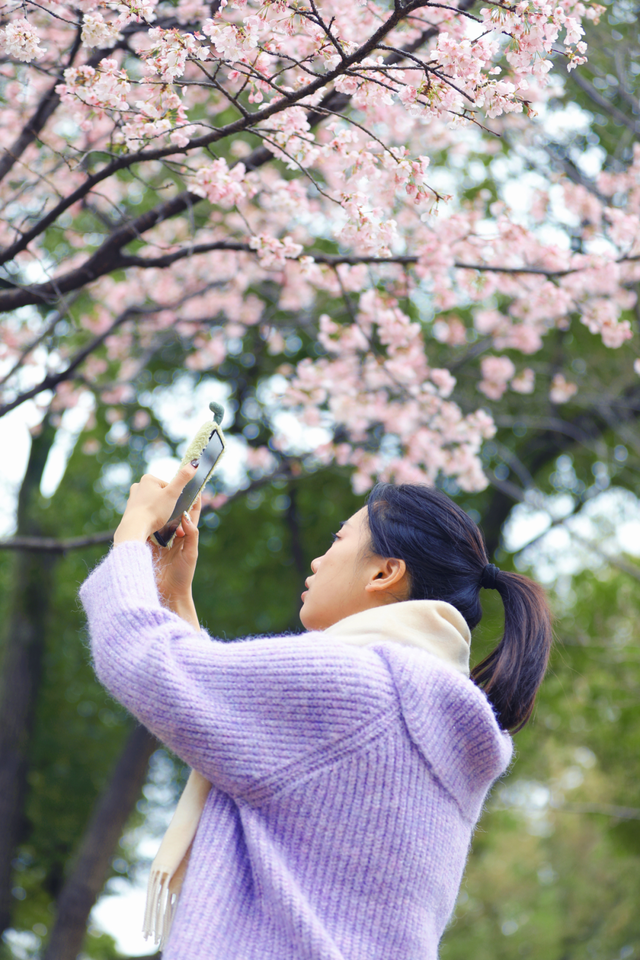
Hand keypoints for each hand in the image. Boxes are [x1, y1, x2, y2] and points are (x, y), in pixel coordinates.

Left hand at [113, 461, 198, 545]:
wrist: (135, 528)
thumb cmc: (155, 510)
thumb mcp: (173, 493)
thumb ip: (183, 478)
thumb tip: (195, 463)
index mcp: (148, 478)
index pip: (169, 486)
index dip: (174, 497)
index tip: (171, 506)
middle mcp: (138, 485)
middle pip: (161, 494)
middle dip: (165, 503)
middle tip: (165, 513)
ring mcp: (132, 497)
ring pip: (153, 502)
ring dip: (157, 509)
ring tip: (158, 518)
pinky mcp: (130, 509)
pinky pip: (145, 510)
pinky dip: (149, 515)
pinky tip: (150, 521)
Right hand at [149, 495, 201, 614]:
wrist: (167, 595)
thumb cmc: (183, 576)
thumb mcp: (190, 554)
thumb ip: (191, 535)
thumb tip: (186, 516)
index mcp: (187, 536)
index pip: (191, 514)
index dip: (192, 500)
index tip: (192, 485)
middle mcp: (174, 536)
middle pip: (174, 513)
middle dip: (173, 500)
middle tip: (170, 484)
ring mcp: (160, 541)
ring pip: (160, 520)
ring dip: (159, 509)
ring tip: (156, 494)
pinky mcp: (148, 546)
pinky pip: (148, 530)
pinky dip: (147, 522)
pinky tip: (144, 512)